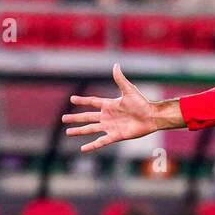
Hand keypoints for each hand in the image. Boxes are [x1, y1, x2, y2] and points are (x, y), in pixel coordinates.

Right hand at [63, 64, 181, 152]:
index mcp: (109, 105)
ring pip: (91, 129)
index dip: (82, 101)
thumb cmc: (142, 103)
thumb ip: (120, 79)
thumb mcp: (129, 90)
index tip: (71, 99)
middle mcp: (108, 116)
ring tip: (68, 132)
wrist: (151, 117)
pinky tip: (83, 149)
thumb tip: (115, 65)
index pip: (92, 102)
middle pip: (87, 117)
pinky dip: (92, 145)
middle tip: (63, 119)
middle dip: (75, 118)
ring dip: (79, 131)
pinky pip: (101, 142)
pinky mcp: (115, 136)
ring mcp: (110, 127)